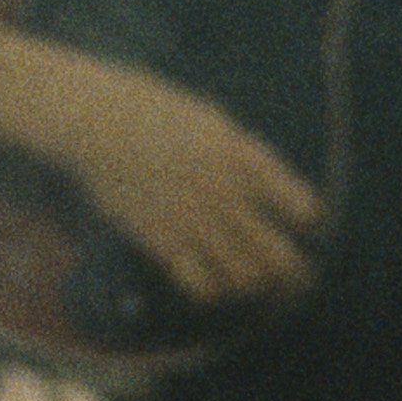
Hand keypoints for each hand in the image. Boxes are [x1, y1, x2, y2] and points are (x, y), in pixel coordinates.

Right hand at [32, 58, 325, 310]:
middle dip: (290, 269)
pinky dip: (213, 289)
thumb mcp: (210, 120)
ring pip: (245, 277)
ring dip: (252, 281)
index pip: (299, 207)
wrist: (98, 121)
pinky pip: (202, 285)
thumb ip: (241, 153)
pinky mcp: (162, 240)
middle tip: (293, 275)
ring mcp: (193, 220)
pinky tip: (210, 281)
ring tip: (249, 279)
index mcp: (242, 158)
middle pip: (277, 255)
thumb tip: (267, 184)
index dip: (303, 219)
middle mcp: (224, 194)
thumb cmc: (152, 110)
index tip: (299, 222)